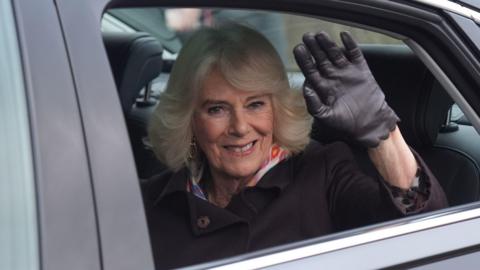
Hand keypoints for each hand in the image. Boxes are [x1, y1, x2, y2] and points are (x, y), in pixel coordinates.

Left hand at [293, 31, 398, 147]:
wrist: (370, 124)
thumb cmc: (346, 124)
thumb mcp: (326, 116)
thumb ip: (314, 104)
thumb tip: (305, 88)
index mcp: (322, 87)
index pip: (310, 70)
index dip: (304, 59)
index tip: (298, 49)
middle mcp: (332, 77)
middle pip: (320, 58)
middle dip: (313, 48)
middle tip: (307, 36)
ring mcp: (346, 72)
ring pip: (335, 53)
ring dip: (328, 44)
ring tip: (320, 34)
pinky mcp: (361, 70)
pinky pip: (354, 53)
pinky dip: (350, 44)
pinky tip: (344, 35)